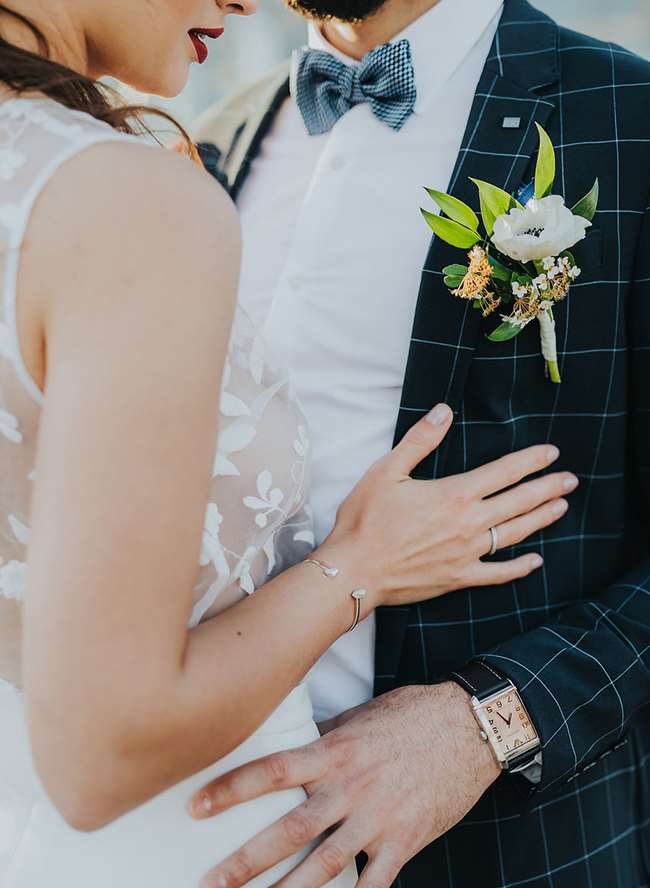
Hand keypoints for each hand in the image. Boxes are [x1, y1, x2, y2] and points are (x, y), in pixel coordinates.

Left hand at [190, 682, 499, 886]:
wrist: (471, 726)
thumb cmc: (414, 714)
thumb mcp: (364, 715)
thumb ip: (329, 736)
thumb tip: (300, 745)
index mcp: (336, 750)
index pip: (274, 770)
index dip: (233, 789)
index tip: (197, 806)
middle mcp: (351, 786)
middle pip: (290, 828)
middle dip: (247, 860)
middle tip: (210, 882)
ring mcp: (378, 817)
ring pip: (324, 865)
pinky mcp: (406, 840)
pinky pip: (375, 882)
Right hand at [316, 403, 576, 609]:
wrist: (354, 570)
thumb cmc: (366, 520)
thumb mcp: (386, 471)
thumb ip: (419, 440)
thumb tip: (443, 411)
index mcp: (454, 494)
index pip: (504, 472)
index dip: (531, 461)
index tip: (552, 452)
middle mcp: (468, 524)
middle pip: (519, 501)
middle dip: (547, 488)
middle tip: (570, 480)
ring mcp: (467, 553)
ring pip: (514, 533)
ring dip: (540, 518)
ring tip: (561, 507)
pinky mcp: (459, 577)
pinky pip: (497, 573)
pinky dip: (518, 568)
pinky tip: (535, 561)